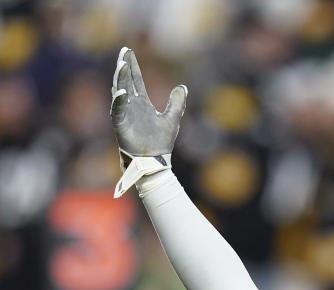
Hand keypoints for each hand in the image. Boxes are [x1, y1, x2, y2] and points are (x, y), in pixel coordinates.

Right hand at [110, 47, 187, 195]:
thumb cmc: (161, 142)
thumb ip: (177, 103)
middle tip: (124, 51)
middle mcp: (132, 105)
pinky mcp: (121, 125)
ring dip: (120, 79)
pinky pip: (118, 110)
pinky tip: (122, 92)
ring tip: (122, 65)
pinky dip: (119, 101)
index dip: (132, 66)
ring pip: (120, 92)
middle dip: (124, 66)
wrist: (155, 161)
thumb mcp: (172, 119)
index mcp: (142, 102)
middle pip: (126, 81)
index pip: (136, 79)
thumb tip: (182, 87)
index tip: (129, 51)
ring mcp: (125, 114)